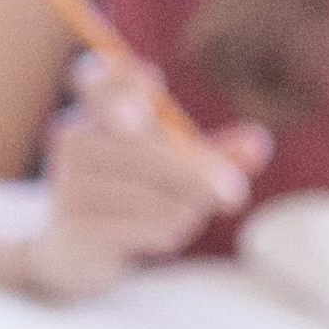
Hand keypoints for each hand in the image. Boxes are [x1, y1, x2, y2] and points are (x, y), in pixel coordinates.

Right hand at [21, 54, 271, 300]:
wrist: (77, 252)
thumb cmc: (132, 193)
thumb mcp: (174, 164)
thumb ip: (214, 152)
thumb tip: (258, 142)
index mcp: (93, 111)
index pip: (94, 76)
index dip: (121, 77)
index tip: (154, 85)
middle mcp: (72, 140)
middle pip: (139, 144)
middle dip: (193, 170)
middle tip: (235, 194)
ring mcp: (69, 185)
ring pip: (152, 192)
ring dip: (185, 208)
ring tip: (185, 215)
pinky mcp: (77, 228)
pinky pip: (147, 226)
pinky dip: (170, 232)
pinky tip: (165, 236)